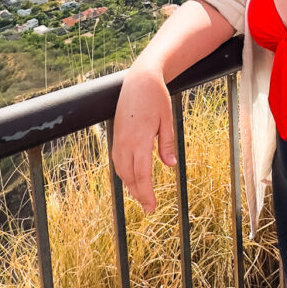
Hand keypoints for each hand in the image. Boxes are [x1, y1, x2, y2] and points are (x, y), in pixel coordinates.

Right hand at [111, 62, 175, 212]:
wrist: (139, 80)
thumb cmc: (156, 97)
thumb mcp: (167, 120)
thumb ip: (167, 144)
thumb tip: (170, 166)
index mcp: (140, 139)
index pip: (142, 174)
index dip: (146, 193)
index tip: (152, 206)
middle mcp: (125, 142)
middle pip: (129, 176)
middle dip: (138, 193)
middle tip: (149, 207)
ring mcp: (118, 138)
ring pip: (121, 170)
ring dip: (130, 185)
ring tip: (141, 195)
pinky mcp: (116, 135)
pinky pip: (117, 160)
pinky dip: (124, 173)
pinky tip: (131, 178)